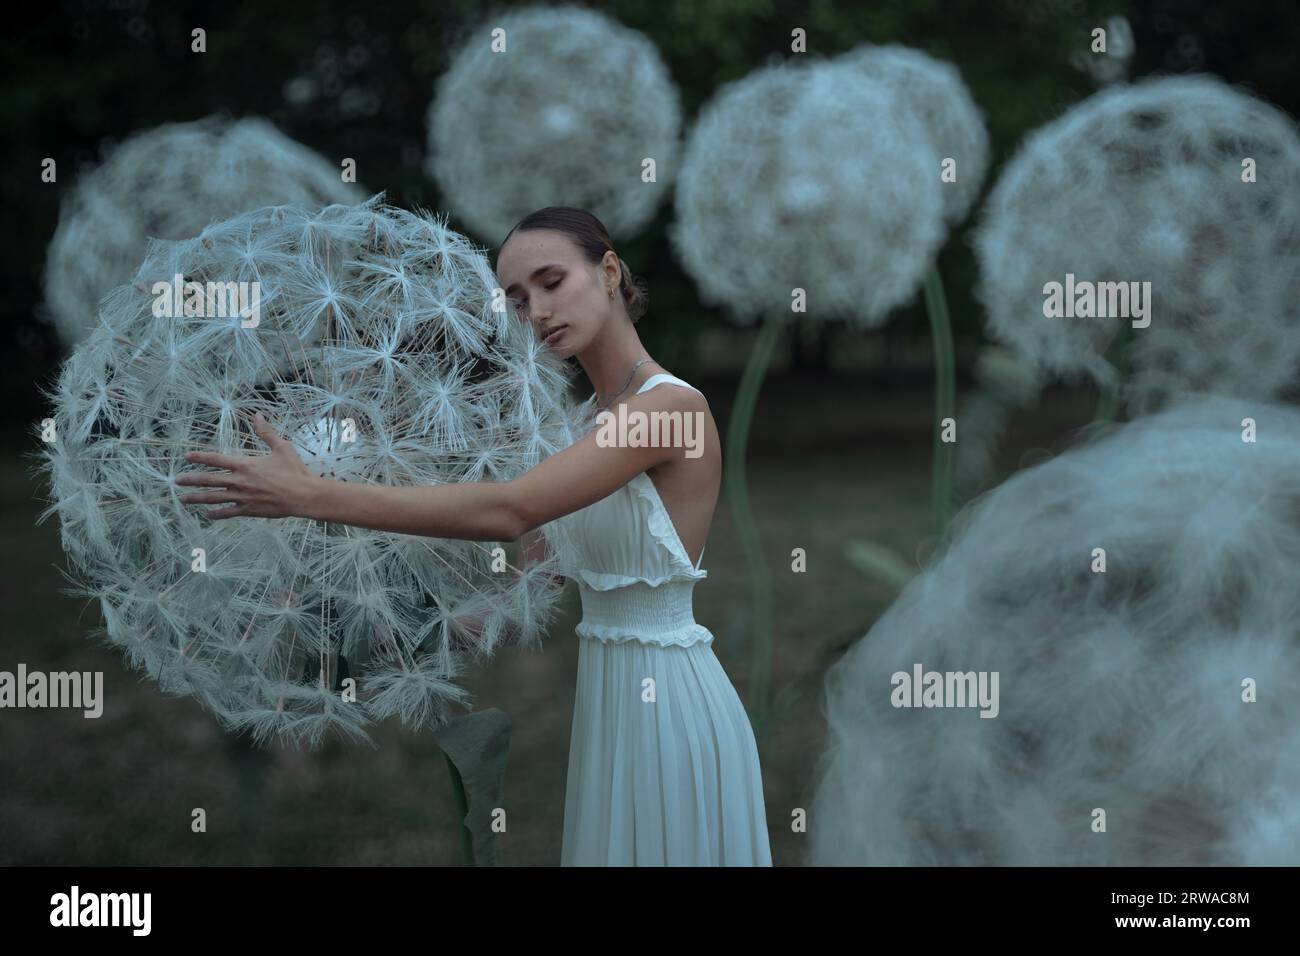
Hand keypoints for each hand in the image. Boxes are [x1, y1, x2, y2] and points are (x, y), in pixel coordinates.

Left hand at [175, 411, 317, 519]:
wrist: (303, 495)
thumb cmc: (294, 470)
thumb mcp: (282, 447)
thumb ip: (266, 433)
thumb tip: (258, 416)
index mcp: (245, 464)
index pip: (216, 459)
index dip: (200, 457)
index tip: (186, 457)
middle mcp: (239, 481)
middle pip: (209, 480)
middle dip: (191, 479)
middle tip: (177, 480)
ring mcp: (242, 497)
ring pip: (213, 498)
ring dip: (197, 498)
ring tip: (183, 498)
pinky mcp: (249, 510)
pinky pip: (228, 513)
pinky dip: (216, 514)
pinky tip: (207, 515)